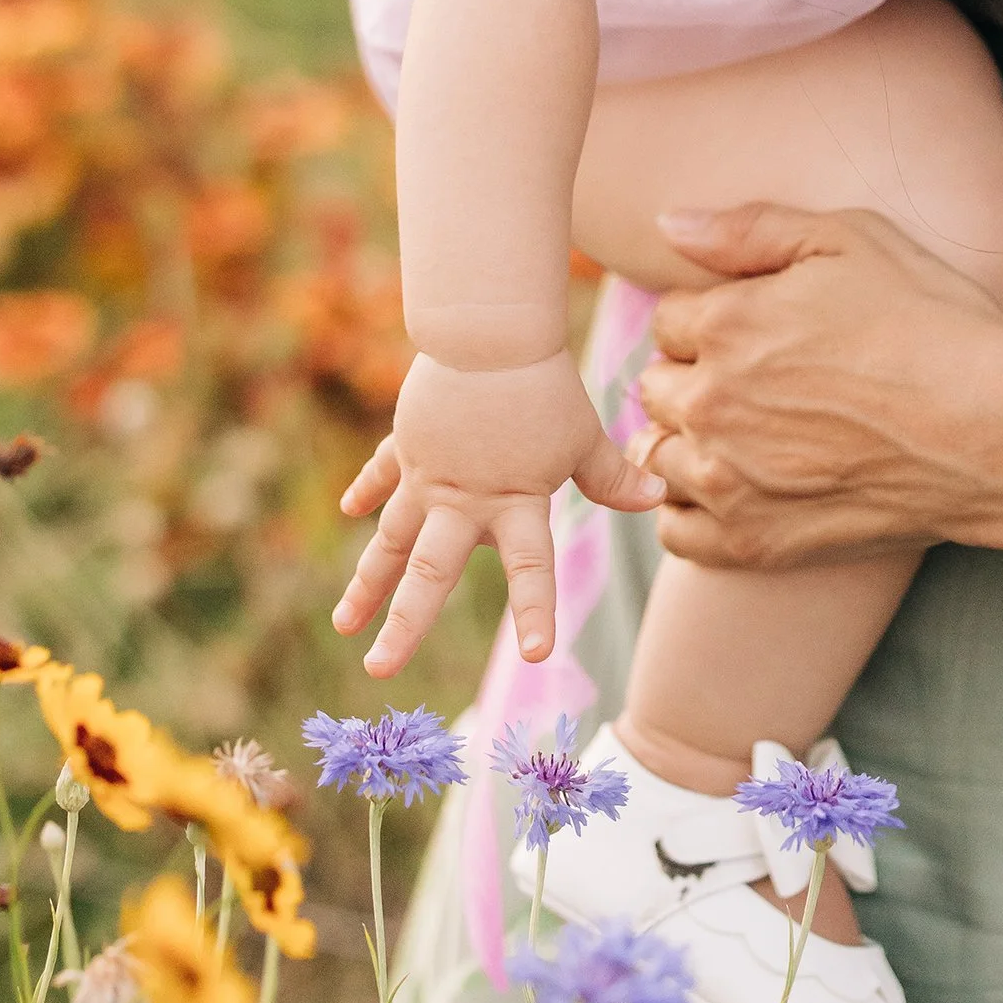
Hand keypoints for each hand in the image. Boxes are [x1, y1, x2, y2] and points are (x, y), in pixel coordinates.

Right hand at [334, 349, 661, 674]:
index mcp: (514, 501)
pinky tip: (348, 512)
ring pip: (392, 538)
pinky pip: (384, 473)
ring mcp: (429, 474)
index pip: (531, 567)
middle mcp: (464, 500)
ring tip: (344, 625)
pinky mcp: (409, 443)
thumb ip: (612, 475)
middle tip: (378, 670)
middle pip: (430, 570)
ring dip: (367, 582)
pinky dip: (367, 490)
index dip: (537, 609)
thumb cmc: (544, 384)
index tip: (540, 654)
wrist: (488, 332)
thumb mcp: (582, 435)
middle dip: (403, 623)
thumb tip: (659, 498)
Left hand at [633, 202, 1002, 567]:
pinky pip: (679, 532)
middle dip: (693, 377)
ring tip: (746, 435)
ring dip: (687, 442)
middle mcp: (711, 404)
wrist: (996, 430)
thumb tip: (667, 225)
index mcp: (726, 325)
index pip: (670, 320)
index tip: (760, 330)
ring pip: (658, 458)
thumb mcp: (849, 239)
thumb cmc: (934, 322)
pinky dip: (692, 511)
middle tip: (757, 381)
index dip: (713, 318)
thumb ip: (748, 229)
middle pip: (657, 388)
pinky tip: (734, 489)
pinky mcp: (755, 543)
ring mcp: (728, 480)